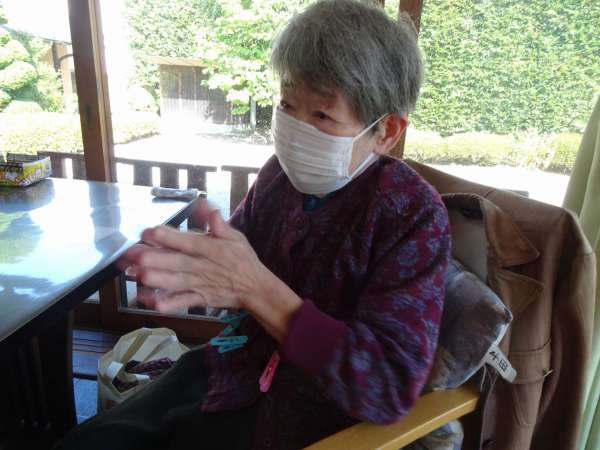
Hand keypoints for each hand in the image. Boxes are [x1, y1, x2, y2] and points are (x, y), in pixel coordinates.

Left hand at [118, 200, 268, 312]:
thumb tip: (205, 205)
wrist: (255, 288)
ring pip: (175, 282)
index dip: (168, 237)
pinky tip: (149, 301)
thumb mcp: (235, 237)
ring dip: (156, 279)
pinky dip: (167, 303)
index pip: (187, 242)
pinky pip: (181, 302)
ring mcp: (199, 285)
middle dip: (154, 259)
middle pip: (176, 262)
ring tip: (136, 275)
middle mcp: (202, 267)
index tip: (149, 232)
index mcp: (210, 249)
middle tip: (133, 254)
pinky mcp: (199, 300)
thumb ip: (219, 223)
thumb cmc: (242, 260)